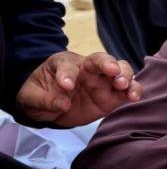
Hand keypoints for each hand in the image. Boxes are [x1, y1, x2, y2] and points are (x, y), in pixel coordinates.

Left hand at [16, 51, 141, 126]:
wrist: (49, 109)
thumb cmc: (40, 95)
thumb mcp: (31, 97)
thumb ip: (44, 100)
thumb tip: (63, 104)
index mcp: (65, 63)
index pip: (68, 64)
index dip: (67, 73)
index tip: (65, 85)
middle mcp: (88, 68)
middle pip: (102, 59)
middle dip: (109, 64)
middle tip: (112, 72)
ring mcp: (103, 81)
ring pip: (121, 70)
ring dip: (125, 75)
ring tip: (123, 85)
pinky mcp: (113, 96)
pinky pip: (128, 90)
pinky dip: (134, 91)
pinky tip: (134, 97)